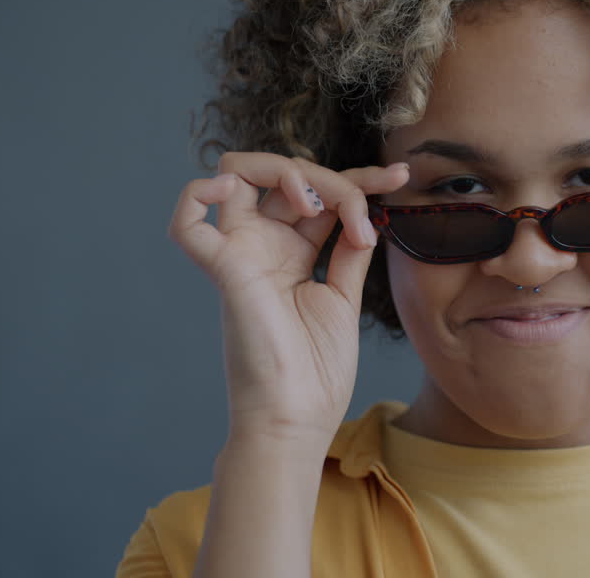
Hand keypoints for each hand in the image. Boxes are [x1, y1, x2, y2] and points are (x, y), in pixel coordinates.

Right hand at [167, 152, 408, 445]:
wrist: (298, 418)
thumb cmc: (317, 371)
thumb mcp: (343, 297)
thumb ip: (348, 251)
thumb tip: (366, 213)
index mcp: (291, 252)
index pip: (320, 192)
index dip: (361, 177)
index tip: (403, 176)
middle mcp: (262, 246)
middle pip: (287, 175)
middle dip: (336, 177)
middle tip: (365, 209)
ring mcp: (240, 254)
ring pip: (236, 173)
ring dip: (286, 172)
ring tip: (320, 206)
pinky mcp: (224, 271)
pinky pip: (186, 223)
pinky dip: (197, 194)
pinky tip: (233, 191)